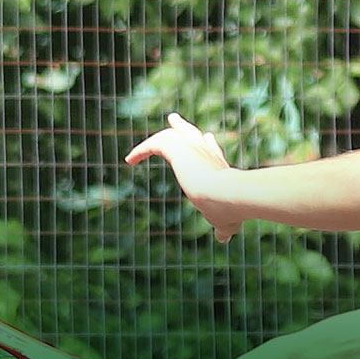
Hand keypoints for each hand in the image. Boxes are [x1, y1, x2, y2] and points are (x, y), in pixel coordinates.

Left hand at [125, 112, 244, 242]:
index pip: (211, 151)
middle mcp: (206, 153)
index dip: (208, 146)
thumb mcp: (226, 222)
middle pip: (192, 134)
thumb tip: (223, 239)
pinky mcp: (177, 149)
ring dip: (155, 139)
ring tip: (141, 147)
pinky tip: (130, 160)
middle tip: (173, 119)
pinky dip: (141, 150)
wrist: (228, 195)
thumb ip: (223, 229)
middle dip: (182, 127)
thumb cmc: (230, 210)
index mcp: (219, 166)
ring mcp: (193, 148)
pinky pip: (154, 144)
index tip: (207, 138)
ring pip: (171, 136)